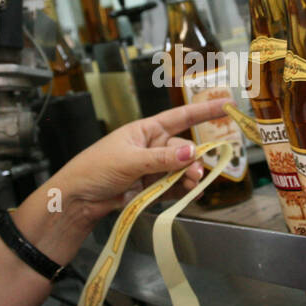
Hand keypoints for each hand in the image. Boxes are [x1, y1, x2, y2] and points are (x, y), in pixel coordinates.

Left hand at [50, 98, 227, 220]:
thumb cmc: (95, 169)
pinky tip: (190, 194)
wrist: (78, 199)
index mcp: (146, 131)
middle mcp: (152, 147)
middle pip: (184, 150)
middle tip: (195, 173)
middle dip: (193, 160)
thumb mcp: (130, 160)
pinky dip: (183, 191)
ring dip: (189, 177)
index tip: (226, 106)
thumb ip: (162, 158)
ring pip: (181, 170)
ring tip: (192, 185)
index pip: (180, 117)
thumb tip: (191, 153)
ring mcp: (153, 168)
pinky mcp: (151, 188)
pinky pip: (174, 187)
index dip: (204, 111)